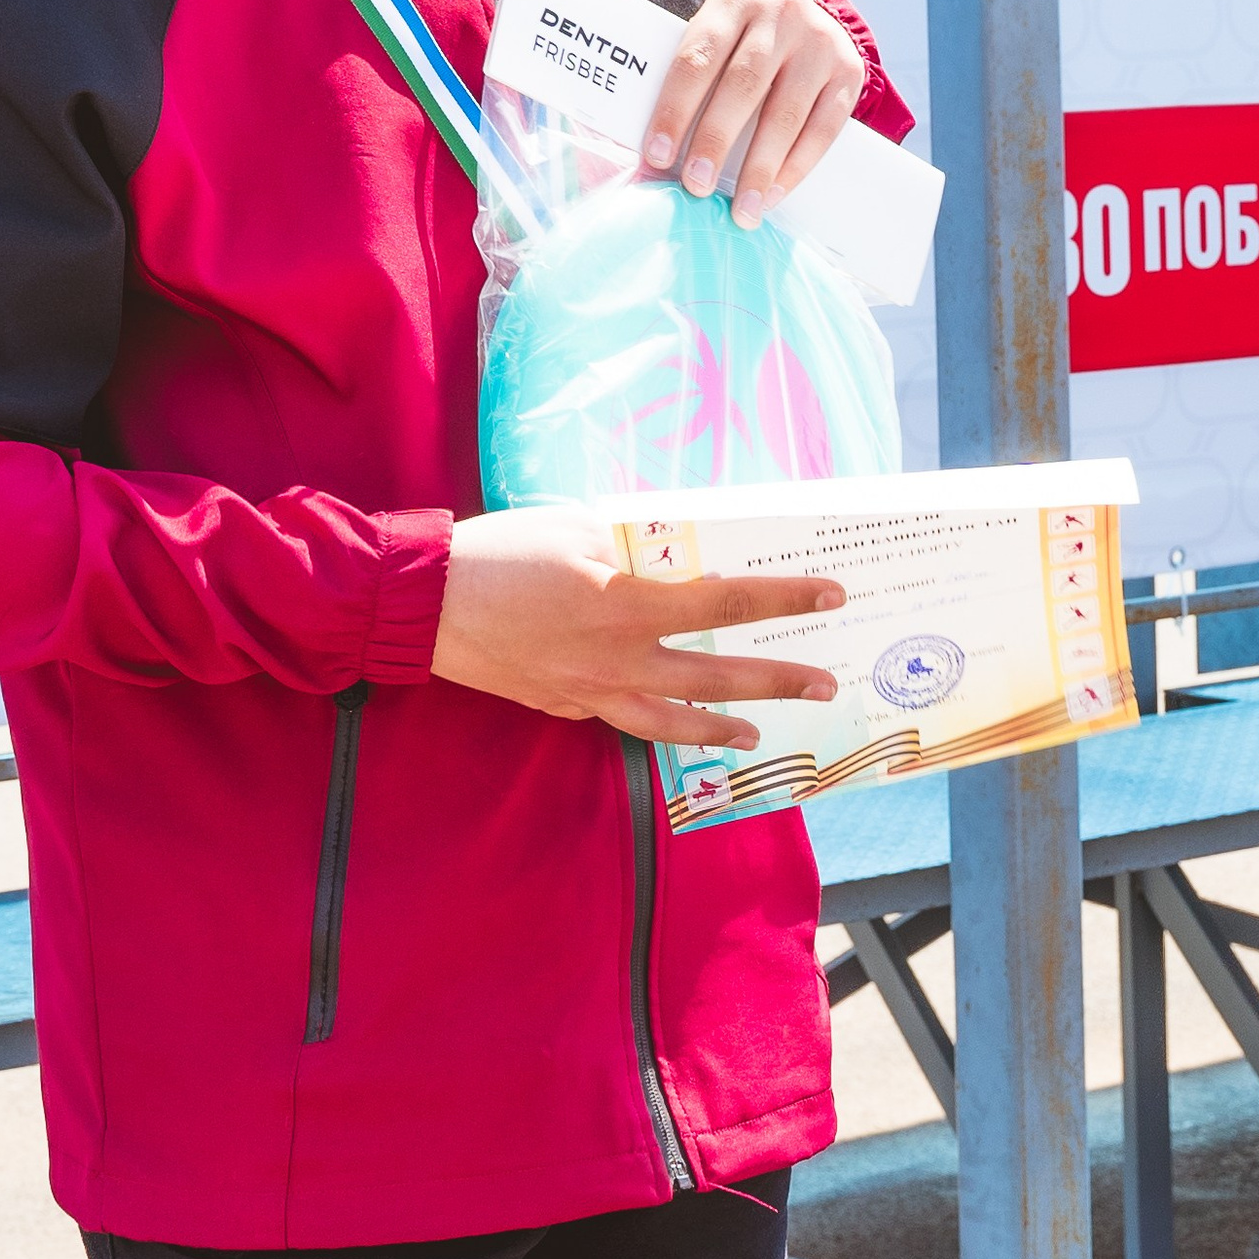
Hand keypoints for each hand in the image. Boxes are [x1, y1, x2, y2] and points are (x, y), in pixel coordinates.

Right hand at [431, 506, 841, 749]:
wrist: (428, 604)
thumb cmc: (501, 552)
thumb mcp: (579, 527)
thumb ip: (634, 547)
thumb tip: (676, 553)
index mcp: (631, 603)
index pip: (728, 605)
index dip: (785, 599)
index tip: (830, 595)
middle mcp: (621, 658)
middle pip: (718, 677)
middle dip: (779, 680)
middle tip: (825, 685)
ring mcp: (592, 691)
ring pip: (674, 721)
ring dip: (724, 727)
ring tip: (759, 731)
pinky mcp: (563, 706)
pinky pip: (620, 718)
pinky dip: (653, 721)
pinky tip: (667, 716)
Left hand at [642, 0, 865, 228]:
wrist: (814, 18)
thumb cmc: (745, 42)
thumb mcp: (719, 38)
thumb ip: (693, 80)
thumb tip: (656, 155)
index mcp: (733, 2)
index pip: (697, 59)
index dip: (674, 110)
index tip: (657, 155)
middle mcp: (781, 14)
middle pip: (742, 85)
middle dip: (715, 141)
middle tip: (696, 186)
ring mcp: (819, 42)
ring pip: (785, 113)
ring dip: (759, 168)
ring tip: (740, 208)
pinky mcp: (849, 71)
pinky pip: (822, 129)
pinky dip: (795, 167)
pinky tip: (772, 193)